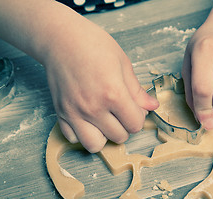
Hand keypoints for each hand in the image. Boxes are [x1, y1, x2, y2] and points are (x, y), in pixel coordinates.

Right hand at [45, 25, 157, 152]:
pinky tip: (87, 120)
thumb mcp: (123, 63)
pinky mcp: (61, 113)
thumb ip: (137, 90)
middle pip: (119, 137)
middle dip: (124, 126)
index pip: (135, 124)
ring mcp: (75, 112)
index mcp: (113, 94)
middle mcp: (94, 108)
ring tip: (105, 122)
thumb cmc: (92, 45)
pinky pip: (73, 138)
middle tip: (120, 112)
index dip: (138, 117)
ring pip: (95, 145)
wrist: (61, 39)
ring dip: (104, 136)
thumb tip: (152, 106)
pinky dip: (81, 134)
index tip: (134, 108)